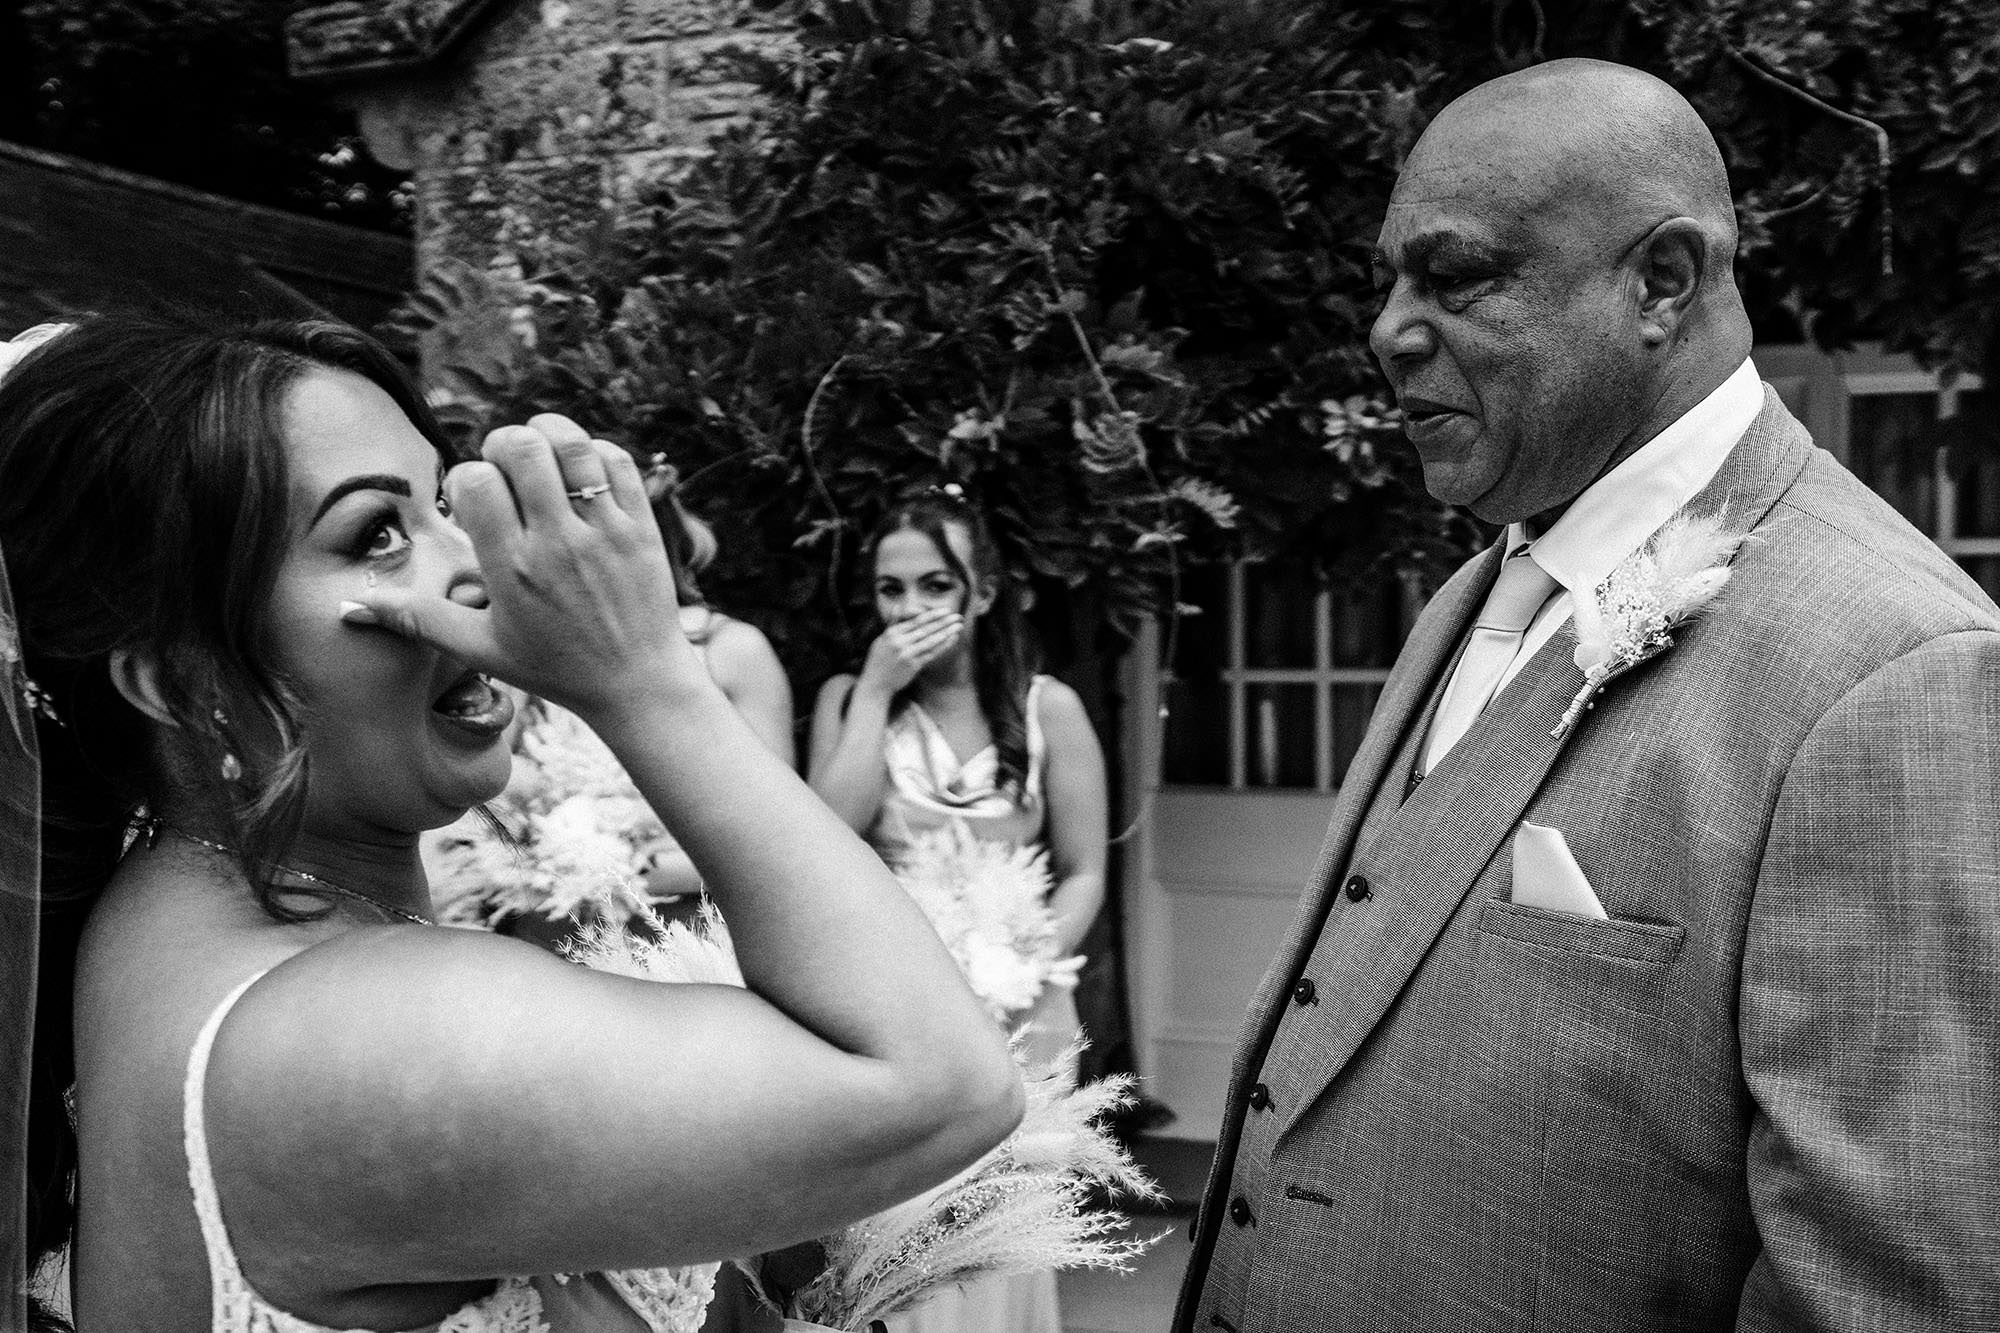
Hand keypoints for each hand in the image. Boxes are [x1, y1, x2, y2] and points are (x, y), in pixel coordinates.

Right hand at [340, 414, 690, 720]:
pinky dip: (593, 453)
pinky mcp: (641, 526)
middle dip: (503, 444)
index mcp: (512, 568)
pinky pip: (617, 462)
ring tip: (540, 458)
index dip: (466, 479)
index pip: (476, 481)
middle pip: (522, 447)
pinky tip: (579, 473)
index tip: (476, 503)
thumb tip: (350, 608)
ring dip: (548, 436)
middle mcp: (558, 543)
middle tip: (507, 471)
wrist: (637, 684)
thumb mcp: (480, 650)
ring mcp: (605, 531)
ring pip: (572, 445)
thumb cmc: (555, 669)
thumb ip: (417, 621)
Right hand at [856, 608, 962, 698]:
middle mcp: (900, 642)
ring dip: (947, 632)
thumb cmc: (878, 660)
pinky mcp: (913, 666)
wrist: (875, 684)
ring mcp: (907, 654)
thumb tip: (898, 606)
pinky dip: (943, 646)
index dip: (933, 614)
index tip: (946, 610)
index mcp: (892, 633)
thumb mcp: (881, 638)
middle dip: (944, 621)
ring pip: (931, 640)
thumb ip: (892, 622)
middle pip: (926, 628)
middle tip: (958, 616)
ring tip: (959, 625)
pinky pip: (932, 653)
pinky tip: (953, 639)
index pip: (916, 620)